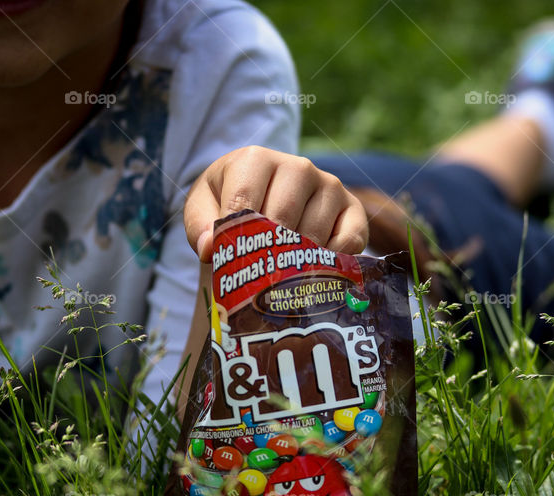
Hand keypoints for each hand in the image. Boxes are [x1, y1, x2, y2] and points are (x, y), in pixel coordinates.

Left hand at [184, 146, 367, 261]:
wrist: (260, 199)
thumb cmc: (227, 202)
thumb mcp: (203, 209)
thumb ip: (199, 227)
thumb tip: (211, 248)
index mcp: (256, 159)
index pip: (244, 203)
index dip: (236, 239)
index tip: (230, 263)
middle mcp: (298, 166)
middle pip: (282, 221)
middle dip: (266, 254)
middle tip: (255, 277)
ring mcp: (329, 185)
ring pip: (314, 235)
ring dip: (296, 261)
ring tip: (280, 272)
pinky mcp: (353, 208)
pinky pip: (348, 242)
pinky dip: (331, 263)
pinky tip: (312, 268)